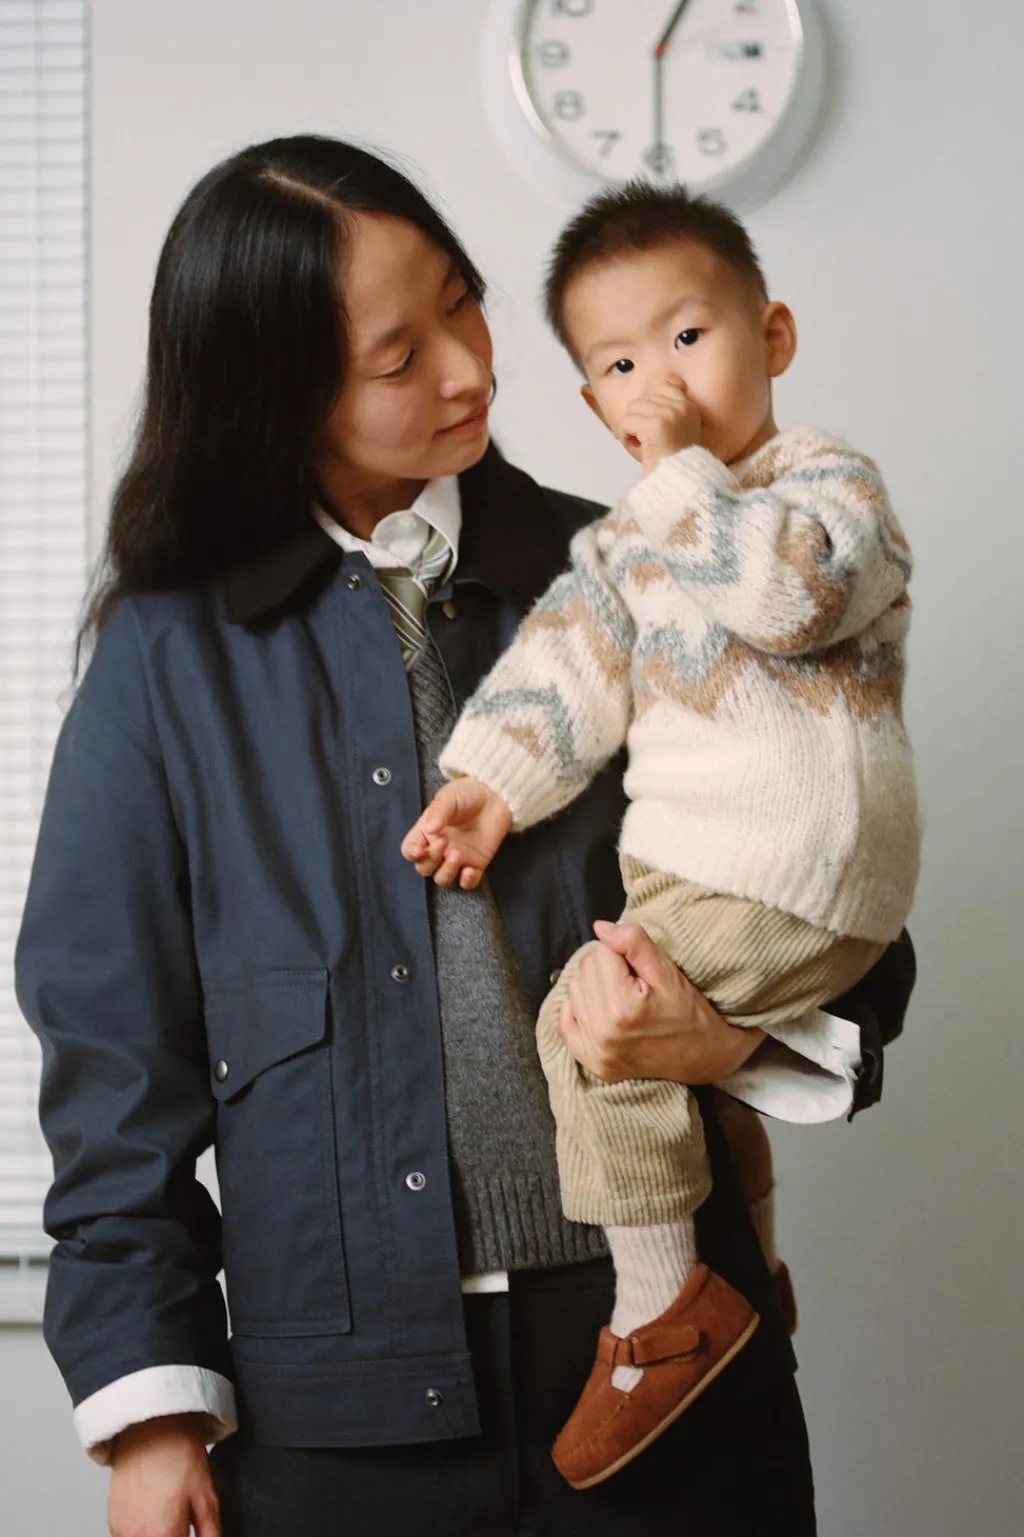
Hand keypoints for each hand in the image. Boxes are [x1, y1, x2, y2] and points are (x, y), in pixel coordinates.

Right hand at [108, 1415, 219, 1536]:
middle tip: (182, 1524)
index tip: (189, 1532)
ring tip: (169, 1517)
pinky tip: (154, 1516)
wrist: (151, 1429)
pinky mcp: (113, 1523)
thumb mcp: (207, 1497)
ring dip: (158, 1536)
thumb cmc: (178, 1456)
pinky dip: (143, 1534)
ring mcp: (122, 1532)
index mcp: (164, 1536)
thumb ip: (210, 1533)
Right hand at [401, 777, 512, 889]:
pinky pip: (467, 883)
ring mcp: (456, 858)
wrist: (495, 796)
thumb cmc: (467, 794)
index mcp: (426, 832)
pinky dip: (467, 881)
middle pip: (424, 868)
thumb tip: (430, 829)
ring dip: (446, 872)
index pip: (410, 850)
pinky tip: (471, 870)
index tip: (419, 850)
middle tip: (443, 842)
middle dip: (430, 860)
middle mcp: (438, 848)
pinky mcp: (475, 864)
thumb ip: (439, 811)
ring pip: (442, 879)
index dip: (411, 854)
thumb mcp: (449, 797)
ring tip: (457, 855)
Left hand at [558, 920, 763, 1082]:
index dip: (621, 952)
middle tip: (633, 981)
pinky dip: (578, 1009)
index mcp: (623, 1007)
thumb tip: (599, 927)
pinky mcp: (591, 1062)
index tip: (640, 968)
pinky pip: (564, 1022)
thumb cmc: (690, 1013)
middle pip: (584, 970)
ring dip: (593, 986)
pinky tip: (601, 1008)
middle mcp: (603, 1031)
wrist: (703, 1058)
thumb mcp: (669, 973)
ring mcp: (595, 1051)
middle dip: (606, 966)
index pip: (601, 951)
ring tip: (621, 995)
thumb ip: (634, 943)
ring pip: (574, 991)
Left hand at [622, 384, 701, 472]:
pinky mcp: (656, 425)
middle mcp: (682, 407)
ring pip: (633, 408)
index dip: (651, 404)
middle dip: (639, 418)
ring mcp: (669, 415)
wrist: (676, 482)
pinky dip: (627, 435)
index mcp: (689, 407)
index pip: (666, 383)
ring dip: (632, 427)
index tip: (653, 425)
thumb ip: (668, 409)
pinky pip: (627, 421)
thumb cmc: (672, 461)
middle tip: (646, 438)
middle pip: (644, 398)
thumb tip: (648, 393)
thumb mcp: (678, 429)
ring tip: (643, 442)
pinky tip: (637, 446)